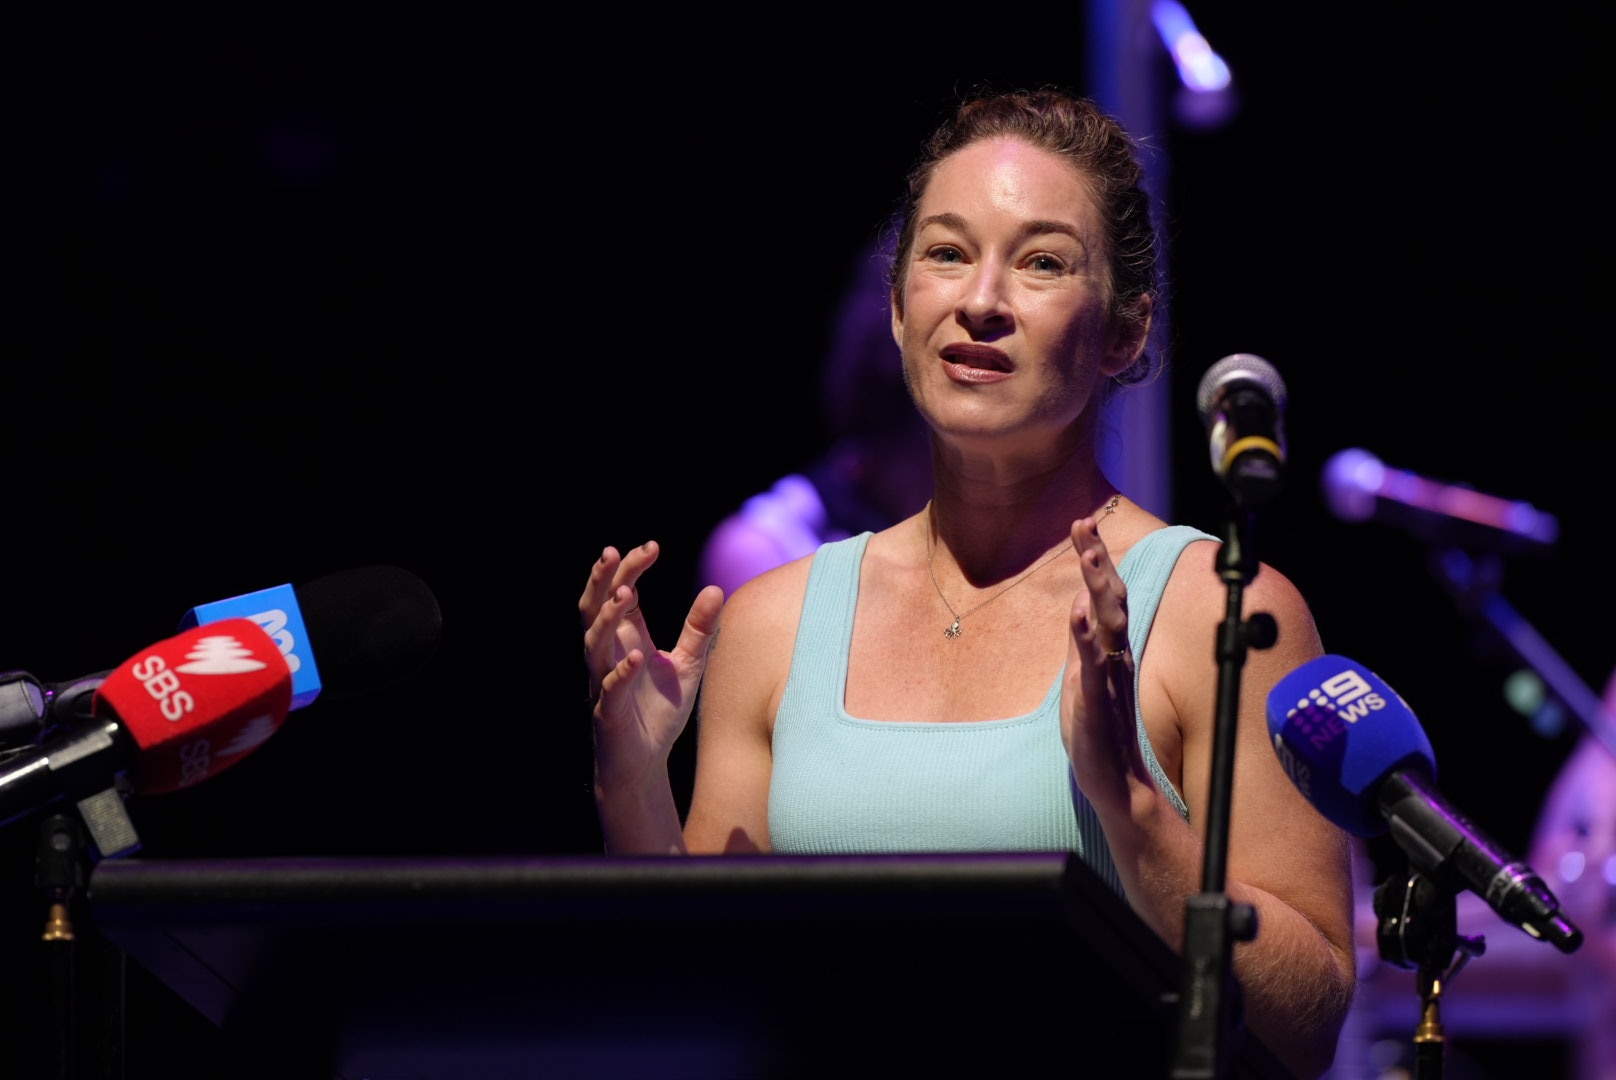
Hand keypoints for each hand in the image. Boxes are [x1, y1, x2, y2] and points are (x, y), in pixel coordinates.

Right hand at [579, 541, 723, 791]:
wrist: (643, 764)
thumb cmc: (658, 712)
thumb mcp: (687, 665)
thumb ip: (699, 630)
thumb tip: (716, 589)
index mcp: (625, 639)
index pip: (620, 594)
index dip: (630, 568)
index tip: (652, 546)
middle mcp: (609, 656)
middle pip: (593, 609)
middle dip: (601, 581)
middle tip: (612, 553)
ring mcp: (604, 683)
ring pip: (594, 644)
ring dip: (607, 619)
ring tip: (627, 593)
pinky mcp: (610, 713)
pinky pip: (610, 689)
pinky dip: (621, 672)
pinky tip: (637, 656)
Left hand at [1060, 514, 1148, 812]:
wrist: (1118, 786)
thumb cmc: (1099, 732)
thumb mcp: (1083, 676)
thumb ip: (1083, 643)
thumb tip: (1080, 606)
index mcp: (1112, 648)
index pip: (1106, 593)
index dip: (1096, 557)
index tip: (1084, 521)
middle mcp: (1117, 656)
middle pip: (1111, 598)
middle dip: (1097, 559)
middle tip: (1085, 522)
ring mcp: (1110, 677)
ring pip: (1108, 624)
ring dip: (1097, 589)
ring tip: (1087, 556)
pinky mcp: (1099, 702)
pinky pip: (1093, 666)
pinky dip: (1085, 639)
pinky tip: (1077, 615)